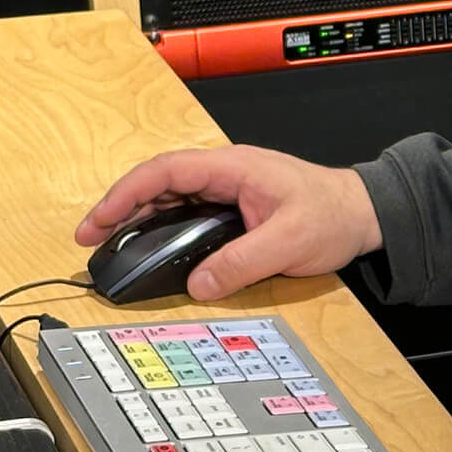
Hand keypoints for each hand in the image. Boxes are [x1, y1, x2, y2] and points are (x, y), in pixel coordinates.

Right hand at [74, 145, 383, 299]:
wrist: (363, 213)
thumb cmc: (333, 214)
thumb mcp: (289, 241)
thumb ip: (242, 262)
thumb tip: (199, 284)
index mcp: (231, 167)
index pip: (165, 171)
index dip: (125, 194)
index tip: (99, 220)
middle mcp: (223, 173)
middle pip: (157, 184)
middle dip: (119, 209)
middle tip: (89, 239)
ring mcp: (226, 189)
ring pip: (168, 198)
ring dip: (137, 219)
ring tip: (108, 245)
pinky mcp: (231, 207)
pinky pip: (186, 213)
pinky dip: (161, 228)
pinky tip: (149, 248)